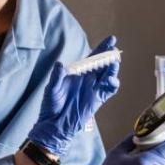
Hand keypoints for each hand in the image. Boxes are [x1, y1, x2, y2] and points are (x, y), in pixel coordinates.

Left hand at [27, 36, 119, 156]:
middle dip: (110, 55)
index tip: (111, 39)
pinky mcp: (98, 99)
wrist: (55, 124)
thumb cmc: (51, 105)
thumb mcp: (51, 89)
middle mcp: (88, 79)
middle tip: (114, 50)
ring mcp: (94, 88)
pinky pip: (109, 90)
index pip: (92, 57)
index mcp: (78, 72)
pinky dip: (113, 83)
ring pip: (108, 75)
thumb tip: (60, 65)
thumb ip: (57, 77)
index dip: (102, 48)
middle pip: (103, 64)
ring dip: (112, 68)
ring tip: (113, 63)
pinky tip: (111, 80)